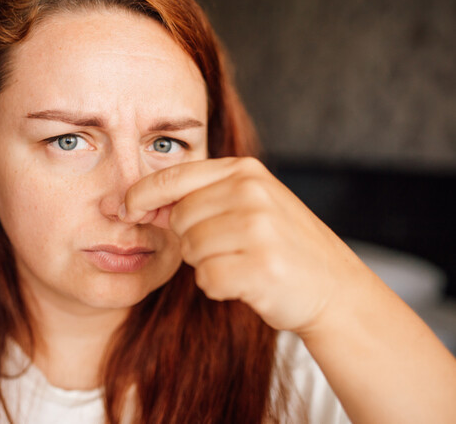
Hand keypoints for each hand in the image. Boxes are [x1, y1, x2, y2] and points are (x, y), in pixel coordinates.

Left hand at [119, 157, 374, 334]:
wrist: (334, 287)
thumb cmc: (284, 245)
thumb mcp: (252, 203)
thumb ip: (205, 196)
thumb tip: (142, 203)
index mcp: (245, 172)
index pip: (175, 176)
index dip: (143, 194)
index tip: (125, 209)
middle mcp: (251, 193)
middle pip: (179, 219)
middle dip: (192, 239)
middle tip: (228, 248)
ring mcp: (258, 229)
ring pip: (191, 251)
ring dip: (207, 265)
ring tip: (242, 263)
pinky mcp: (260, 266)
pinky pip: (207, 279)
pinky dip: (219, 287)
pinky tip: (247, 283)